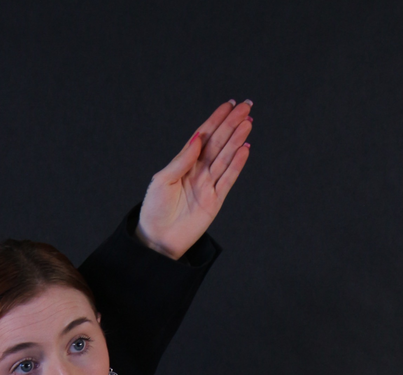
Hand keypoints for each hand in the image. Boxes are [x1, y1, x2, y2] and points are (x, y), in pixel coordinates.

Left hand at [137, 99, 252, 259]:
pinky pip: (228, 179)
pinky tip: (246, 148)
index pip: (203, 136)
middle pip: (218, 143)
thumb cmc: (154, 210)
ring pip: (225, 157)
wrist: (157, 240)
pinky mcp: (215, 201)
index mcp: (184, 163)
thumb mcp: (163, 181)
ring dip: (237, 139)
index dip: (216, 120)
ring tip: (248, 122)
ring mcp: (207, 185)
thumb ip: (182, 160)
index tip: (229, 105)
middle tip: (246, 107)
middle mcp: (198, 171)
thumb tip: (198, 138)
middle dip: (232, 124)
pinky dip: (237, 164)